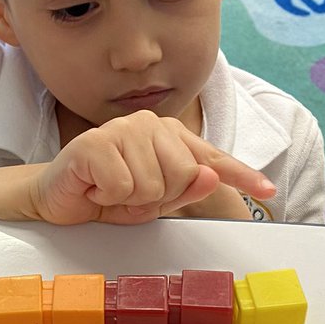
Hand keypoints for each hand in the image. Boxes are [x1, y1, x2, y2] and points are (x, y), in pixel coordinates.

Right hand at [29, 111, 274, 225]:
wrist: (57, 196)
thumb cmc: (107, 194)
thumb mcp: (154, 200)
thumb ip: (185, 190)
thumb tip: (208, 177)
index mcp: (169, 134)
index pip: (211, 157)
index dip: (241, 175)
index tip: (267, 191)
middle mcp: (149, 123)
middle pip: (184, 175)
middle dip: (159, 197)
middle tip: (130, 194)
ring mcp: (122, 129)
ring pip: (154, 184)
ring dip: (130, 200)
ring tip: (110, 190)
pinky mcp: (96, 143)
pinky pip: (123, 186)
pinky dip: (108, 197)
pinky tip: (95, 188)